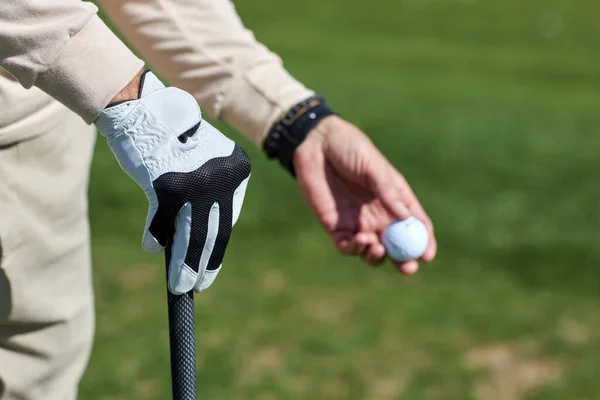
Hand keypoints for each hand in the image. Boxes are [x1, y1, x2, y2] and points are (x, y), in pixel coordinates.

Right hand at [95, 71, 250, 293]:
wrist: (144, 109)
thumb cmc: (174, 137)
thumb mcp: (205, 160)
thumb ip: (212, 194)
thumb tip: (205, 241)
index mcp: (239, 169)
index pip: (229, 217)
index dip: (217, 246)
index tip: (210, 264)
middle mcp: (222, 177)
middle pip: (216, 231)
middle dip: (206, 263)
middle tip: (199, 284)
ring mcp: (195, 182)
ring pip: (192, 235)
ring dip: (185, 263)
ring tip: (181, 284)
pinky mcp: (166, 186)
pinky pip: (162, 224)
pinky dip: (156, 237)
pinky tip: (152, 247)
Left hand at [293, 116, 435, 273]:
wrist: (316, 143)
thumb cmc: (349, 148)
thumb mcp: (373, 166)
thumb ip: (387, 192)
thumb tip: (405, 218)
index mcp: (395, 198)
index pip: (415, 225)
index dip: (424, 242)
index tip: (427, 255)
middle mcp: (379, 214)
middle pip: (397, 246)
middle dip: (404, 260)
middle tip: (407, 268)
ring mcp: (358, 222)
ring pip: (372, 251)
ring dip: (378, 256)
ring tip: (376, 247)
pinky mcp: (335, 226)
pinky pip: (347, 246)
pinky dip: (355, 249)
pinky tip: (358, 240)